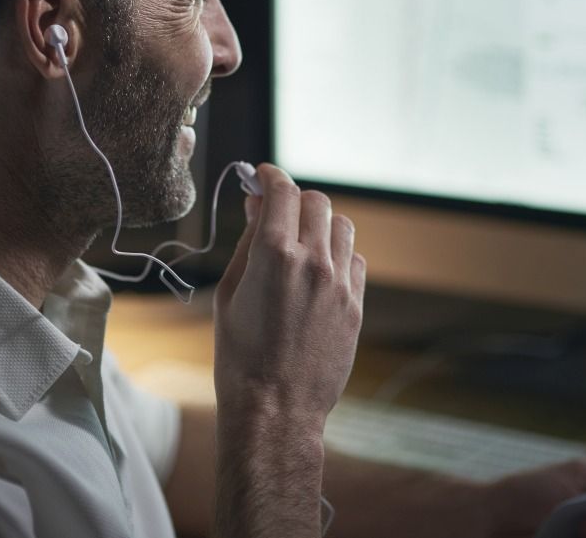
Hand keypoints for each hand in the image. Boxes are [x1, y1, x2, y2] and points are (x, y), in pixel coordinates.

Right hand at [213, 163, 365, 423]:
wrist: (275, 409)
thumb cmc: (240, 356)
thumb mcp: (229, 293)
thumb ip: (247, 243)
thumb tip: (257, 208)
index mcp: (274, 255)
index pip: (282, 191)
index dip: (271, 177)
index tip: (263, 177)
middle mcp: (313, 262)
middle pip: (315, 202)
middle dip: (294, 200)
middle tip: (276, 213)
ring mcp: (340, 284)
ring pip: (341, 226)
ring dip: (320, 224)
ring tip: (300, 242)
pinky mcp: (356, 306)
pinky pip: (353, 260)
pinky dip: (337, 255)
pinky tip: (318, 272)